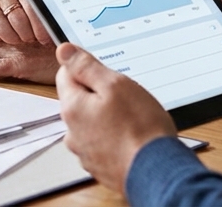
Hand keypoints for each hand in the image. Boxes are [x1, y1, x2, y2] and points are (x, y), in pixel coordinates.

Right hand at [0, 0, 51, 46]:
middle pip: (22, 15)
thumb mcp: (34, 3)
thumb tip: (63, 28)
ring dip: (21, 37)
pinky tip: (11, 35)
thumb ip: (46, 9)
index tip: (50, 34)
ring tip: (26, 37)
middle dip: (33, 33)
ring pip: (11, 27)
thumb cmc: (22, 9)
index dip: (43, 21)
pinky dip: (6, 39)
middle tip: (39, 39)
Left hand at [55, 42, 175, 195]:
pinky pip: (101, 141)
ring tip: (132, 119)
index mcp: (72, 108)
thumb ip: (86, 66)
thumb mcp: (115, 85)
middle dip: (99, 94)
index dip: (87, 68)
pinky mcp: (99, 164)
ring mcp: (85, 151)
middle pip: (79, 99)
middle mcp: (72, 132)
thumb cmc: (140, 128)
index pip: (65, 74)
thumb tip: (64, 51)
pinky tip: (131, 136)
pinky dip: (113, 136)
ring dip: (106, 116)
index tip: (106, 74)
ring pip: (91, 121)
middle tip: (125, 97)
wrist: (157, 171)